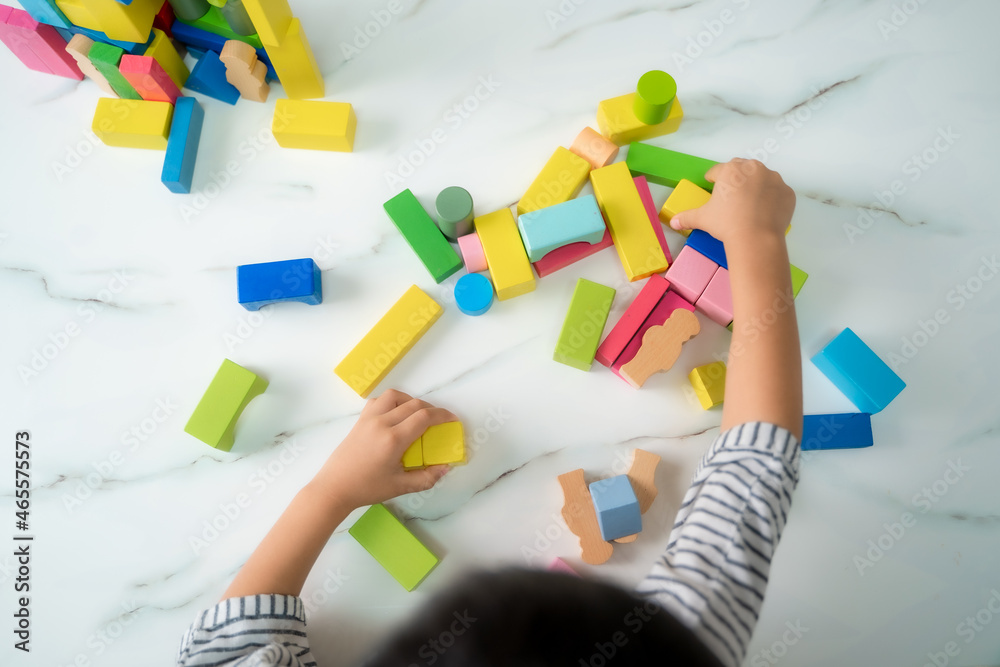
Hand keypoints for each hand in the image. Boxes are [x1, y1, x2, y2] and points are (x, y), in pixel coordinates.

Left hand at [311, 389, 456, 509]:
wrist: (334, 488)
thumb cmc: (367, 488)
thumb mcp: (400, 487)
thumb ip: (426, 478)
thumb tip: (446, 468)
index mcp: (394, 439)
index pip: (424, 417)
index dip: (442, 415)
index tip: (452, 420)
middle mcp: (382, 423)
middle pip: (413, 404)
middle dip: (431, 409)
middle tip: (439, 421)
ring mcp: (368, 419)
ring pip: (395, 396)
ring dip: (410, 401)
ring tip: (417, 414)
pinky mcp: (360, 420)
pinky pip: (378, 401)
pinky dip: (391, 402)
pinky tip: (394, 415)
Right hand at [669, 159, 794, 245]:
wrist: (756, 238)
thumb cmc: (726, 223)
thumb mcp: (703, 219)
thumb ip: (687, 217)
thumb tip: (673, 222)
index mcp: (731, 169)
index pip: (718, 170)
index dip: (713, 179)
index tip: (712, 185)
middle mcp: (754, 168)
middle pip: (741, 169)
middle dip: (736, 179)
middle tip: (731, 196)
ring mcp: (774, 179)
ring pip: (761, 178)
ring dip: (755, 186)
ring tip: (750, 205)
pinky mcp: (787, 192)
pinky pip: (777, 192)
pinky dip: (772, 199)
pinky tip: (765, 212)